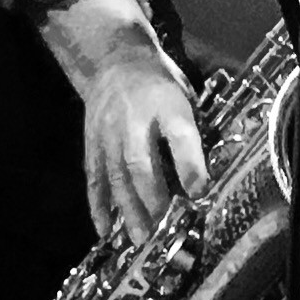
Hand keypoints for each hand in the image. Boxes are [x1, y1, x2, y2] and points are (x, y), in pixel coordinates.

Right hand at [82, 52, 208, 243]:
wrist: (114, 61)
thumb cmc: (159, 85)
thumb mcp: (186, 98)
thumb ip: (195, 133)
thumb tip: (208, 178)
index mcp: (167, 104)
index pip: (180, 135)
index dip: (190, 165)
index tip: (199, 192)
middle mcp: (134, 119)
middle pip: (140, 162)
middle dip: (152, 198)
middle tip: (164, 227)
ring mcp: (109, 132)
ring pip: (116, 175)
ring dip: (128, 210)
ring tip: (140, 238)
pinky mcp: (92, 143)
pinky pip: (94, 177)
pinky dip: (98, 205)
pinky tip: (105, 228)